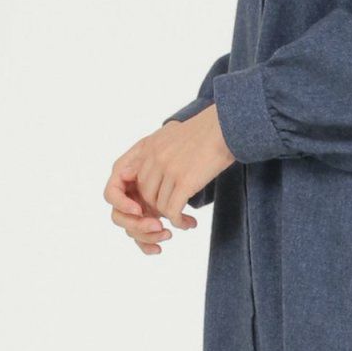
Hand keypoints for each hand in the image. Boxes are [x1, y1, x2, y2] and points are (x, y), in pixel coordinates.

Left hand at [105, 105, 234, 256]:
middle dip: (155, 210)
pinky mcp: (184, 180)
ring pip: (158, 205)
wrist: (226, 127)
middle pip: (144, 195)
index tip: (143, 207)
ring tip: (184, 221)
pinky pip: (173, 211)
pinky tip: (189, 223)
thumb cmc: (204, 133)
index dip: (131, 197)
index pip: (124, 178)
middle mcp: (153, 157)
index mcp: (147, 147)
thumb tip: (141, 174)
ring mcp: (167, 169)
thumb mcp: (171, 137)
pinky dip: (179, 222)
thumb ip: (154, 153)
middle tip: (170, 216)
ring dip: (171, 218)